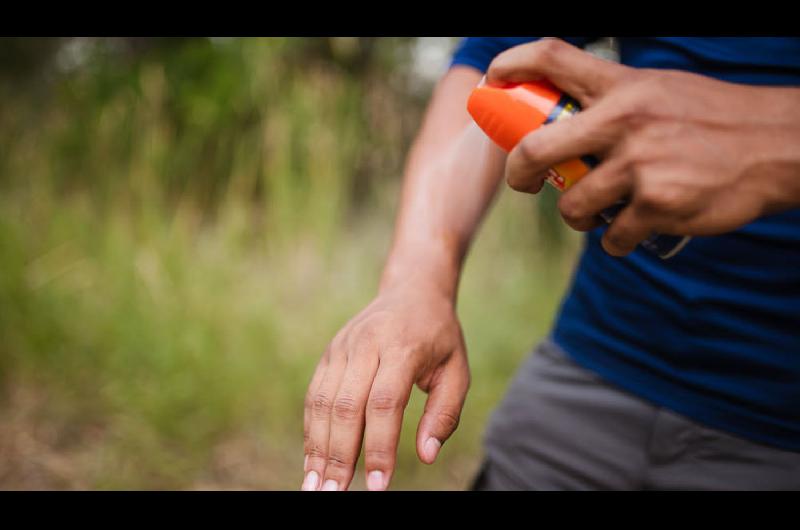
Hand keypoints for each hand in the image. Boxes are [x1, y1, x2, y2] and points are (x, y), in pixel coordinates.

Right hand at [302, 276, 469, 490]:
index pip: (385, 403)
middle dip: (339, 455)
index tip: (378, 485)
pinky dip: (311, 430)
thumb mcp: (457, 370)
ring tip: (316, 486)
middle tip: (335, 494)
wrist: (412, 290)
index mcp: (403, 346)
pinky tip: (312, 459)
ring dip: (317, 447)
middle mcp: (367, 344)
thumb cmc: (439, 337)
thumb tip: (426, 455)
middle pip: (346, 406)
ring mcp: (343, 347)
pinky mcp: (329, 353)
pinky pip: (314, 395)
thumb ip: (445, 413)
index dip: (378, 446)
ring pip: (323, 402)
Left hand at [487, 38, 799, 255]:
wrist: (778, 147)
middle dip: (519, 174)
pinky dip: (617, 240)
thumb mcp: (659, 92)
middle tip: (525, 183)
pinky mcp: (657, 205)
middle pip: (535, 149)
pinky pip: (611, 237)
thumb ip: (612, 104)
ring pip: (573, 207)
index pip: (552, 57)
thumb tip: (560, 126)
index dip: (510, 65)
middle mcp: (626, 120)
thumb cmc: (712, 119)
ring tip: (598, 212)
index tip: (492, 83)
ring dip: (579, 218)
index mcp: (624, 86)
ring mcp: (640, 165)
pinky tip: (636, 227)